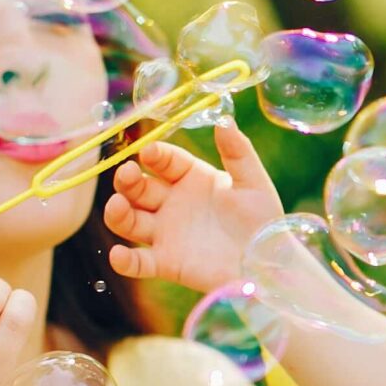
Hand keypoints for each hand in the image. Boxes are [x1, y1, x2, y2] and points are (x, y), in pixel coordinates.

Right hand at [102, 123, 284, 294]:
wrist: (269, 264)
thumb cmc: (263, 221)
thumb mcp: (253, 184)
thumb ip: (238, 153)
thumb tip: (225, 120)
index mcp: (191, 178)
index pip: (164, 160)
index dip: (154, 155)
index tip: (149, 152)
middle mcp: (172, 203)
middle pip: (138, 188)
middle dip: (128, 179)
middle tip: (127, 173)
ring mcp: (166, 233)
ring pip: (130, 221)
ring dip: (117, 213)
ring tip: (117, 206)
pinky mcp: (166, 263)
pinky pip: (138, 263)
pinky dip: (124, 261)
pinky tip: (118, 255)